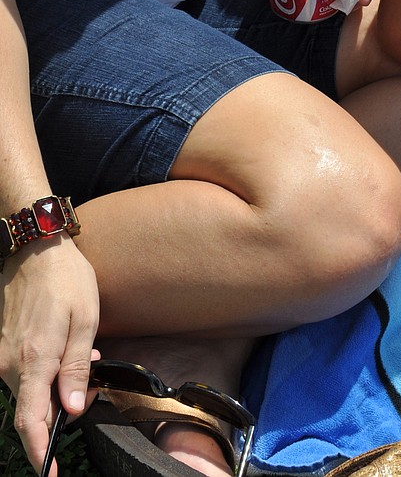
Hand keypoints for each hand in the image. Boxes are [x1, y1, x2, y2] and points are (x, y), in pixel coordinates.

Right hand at [0, 237, 99, 475]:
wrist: (35, 248)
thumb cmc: (66, 279)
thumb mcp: (86, 318)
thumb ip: (77, 368)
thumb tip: (73, 409)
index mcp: (35, 360)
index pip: (30, 421)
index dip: (39, 452)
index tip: (48, 474)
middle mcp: (10, 363)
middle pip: (32, 408)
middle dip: (62, 409)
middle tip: (90, 384)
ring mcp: (2, 356)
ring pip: (29, 391)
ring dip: (55, 388)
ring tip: (83, 359)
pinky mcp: (1, 347)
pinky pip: (23, 373)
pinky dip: (45, 373)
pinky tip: (65, 349)